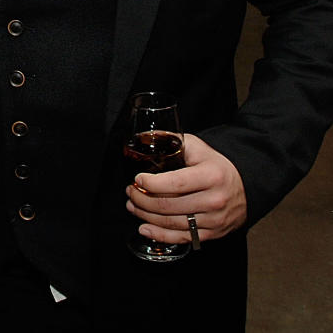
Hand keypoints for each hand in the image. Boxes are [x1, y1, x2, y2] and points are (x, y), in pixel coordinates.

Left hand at [125, 133, 247, 246]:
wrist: (246, 186)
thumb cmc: (216, 165)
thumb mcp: (198, 147)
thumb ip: (172, 141)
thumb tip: (145, 137)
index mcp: (211, 176)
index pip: (175, 183)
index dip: (151, 183)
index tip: (137, 179)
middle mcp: (214, 200)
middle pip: (169, 205)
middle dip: (142, 199)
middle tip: (130, 192)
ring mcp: (214, 220)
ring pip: (172, 223)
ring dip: (146, 216)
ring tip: (133, 206)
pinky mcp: (213, 233)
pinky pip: (182, 238)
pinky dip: (160, 235)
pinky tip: (145, 228)